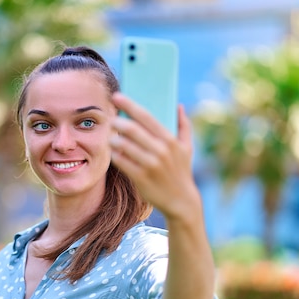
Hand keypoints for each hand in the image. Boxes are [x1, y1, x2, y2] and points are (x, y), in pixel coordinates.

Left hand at [110, 92, 200, 224]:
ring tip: (111, 138)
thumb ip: (183, 125)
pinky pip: (121, 162)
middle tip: (111, 120)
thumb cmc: (181, 171)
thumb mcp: (187, 148)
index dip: (129, 105)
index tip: (117, 96)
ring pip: (124, 145)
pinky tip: (114, 152)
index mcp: (170, 140)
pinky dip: (115, 155)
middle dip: (117, 122)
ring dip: (113, 139)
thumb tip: (179, 105)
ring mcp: (150, 165)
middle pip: (132, 129)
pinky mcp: (141, 178)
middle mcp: (161, 151)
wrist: (181, 201)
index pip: (146, 117)